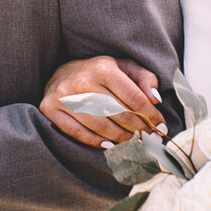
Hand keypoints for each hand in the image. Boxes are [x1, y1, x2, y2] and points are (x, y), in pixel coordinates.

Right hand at [39, 56, 164, 146]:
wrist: (62, 72)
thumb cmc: (99, 72)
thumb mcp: (123, 67)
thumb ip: (144, 78)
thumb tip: (156, 100)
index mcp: (103, 68)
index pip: (133, 97)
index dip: (150, 115)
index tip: (160, 125)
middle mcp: (82, 81)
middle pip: (118, 114)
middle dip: (137, 127)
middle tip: (147, 135)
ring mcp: (64, 96)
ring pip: (99, 126)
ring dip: (120, 137)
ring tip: (130, 139)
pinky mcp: (50, 108)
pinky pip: (78, 133)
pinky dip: (96, 141)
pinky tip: (109, 143)